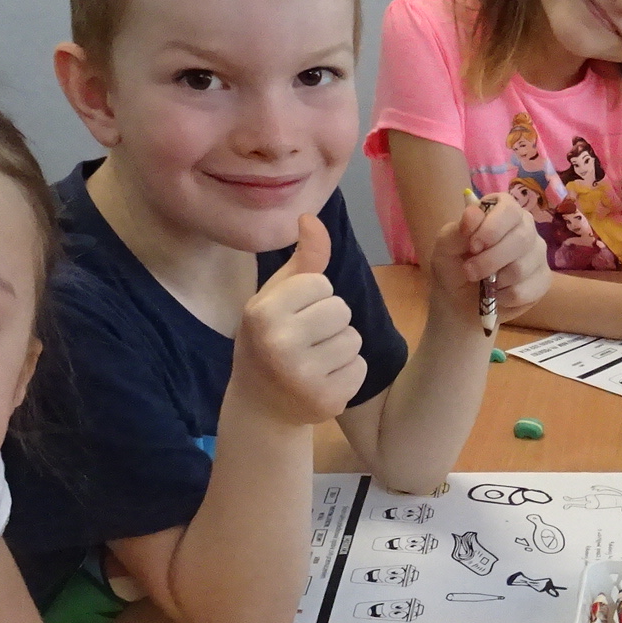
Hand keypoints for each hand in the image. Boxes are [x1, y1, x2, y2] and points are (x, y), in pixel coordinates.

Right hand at [232, 212, 366, 425]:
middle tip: (304, 341)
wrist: (261, 405)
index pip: (320, 283)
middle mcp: (279, 344)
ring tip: (313, 360)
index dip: (312, 297)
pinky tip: (322, 379)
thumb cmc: (270, 339)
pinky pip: (360, 367)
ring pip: (353, 339)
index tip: (292, 316)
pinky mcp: (327, 400)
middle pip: (341, 310)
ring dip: (340, 347)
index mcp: (262, 313)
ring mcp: (303, 376)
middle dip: (329, 322)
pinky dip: (347, 372)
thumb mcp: (276, 297)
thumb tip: (310, 218)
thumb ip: (301, 260)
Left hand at [445, 191, 552, 322]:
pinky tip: (497, 295)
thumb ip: (457, 230)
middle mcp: (525, 228)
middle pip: (521, 238)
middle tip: (470, 271)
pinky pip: (526, 290)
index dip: (492, 227)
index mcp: (503, 212)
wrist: (460, 301)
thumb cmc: (454, 265)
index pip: (509, 209)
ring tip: (483, 283)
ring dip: (495, 281)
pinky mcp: (543, 280)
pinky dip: (504, 297)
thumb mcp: (446, 247)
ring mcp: (537, 254)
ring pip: (522, 267)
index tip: (473, 245)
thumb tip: (473, 214)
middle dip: (490, 260)